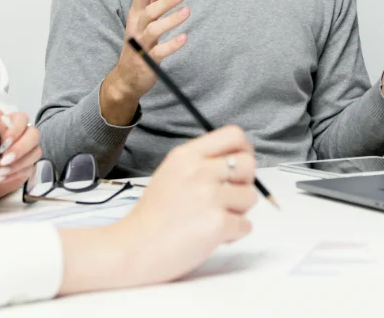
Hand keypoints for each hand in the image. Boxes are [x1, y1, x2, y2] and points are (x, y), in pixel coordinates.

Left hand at [0, 111, 42, 199]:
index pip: (22, 118)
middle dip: (20, 147)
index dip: (15, 129)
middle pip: (34, 134)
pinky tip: (1, 177)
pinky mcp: (29, 166)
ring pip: (36, 152)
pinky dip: (15, 174)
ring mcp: (28, 150)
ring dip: (18, 163)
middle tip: (4, 159)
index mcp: (10, 123)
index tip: (3, 141)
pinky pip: (30, 168)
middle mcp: (23, 134)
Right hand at [100, 0, 189, 122]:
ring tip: (187, 12)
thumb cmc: (137, 45)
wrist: (126, 79)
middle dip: (163, 2)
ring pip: (153, 30)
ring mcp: (141, 45)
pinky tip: (184, 37)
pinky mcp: (148, 61)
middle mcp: (136, 29)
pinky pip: (160, 52)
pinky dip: (172, 45)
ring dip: (170, 20)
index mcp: (135, 17)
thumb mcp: (142, 20)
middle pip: (147, 12)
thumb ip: (152, 0)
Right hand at [111, 126, 256, 285]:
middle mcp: (200, 171)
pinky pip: (246, 225)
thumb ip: (201, 163)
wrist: (134, 248)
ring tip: (214, 219)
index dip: (244, 151)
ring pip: (250, 197)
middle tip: (228, 198)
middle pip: (248, 164)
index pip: (235, 135)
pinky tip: (212, 236)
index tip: (239, 167)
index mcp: (187, 155)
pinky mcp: (217, 224)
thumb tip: (235, 163)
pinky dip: (234, 234)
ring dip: (238, 212)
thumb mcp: (171, 172)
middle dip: (244, 183)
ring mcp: (209, 197)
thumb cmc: (152, 216)